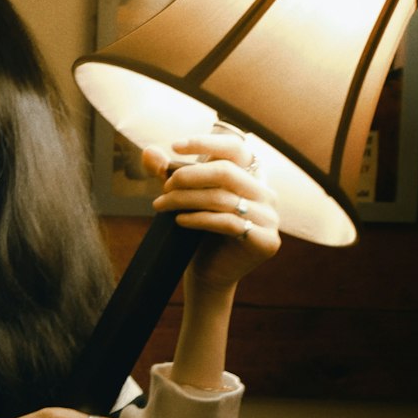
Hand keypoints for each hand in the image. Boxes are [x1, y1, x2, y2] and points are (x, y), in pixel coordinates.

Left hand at [145, 131, 280, 292]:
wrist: (209, 273)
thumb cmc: (199, 232)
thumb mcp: (183, 197)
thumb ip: (168, 173)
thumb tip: (148, 151)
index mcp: (251, 178)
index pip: (235, 148)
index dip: (207, 143)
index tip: (175, 147)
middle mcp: (266, 194)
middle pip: (227, 171)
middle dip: (189, 176)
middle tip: (164, 187)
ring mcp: (269, 218)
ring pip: (223, 198)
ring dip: (185, 199)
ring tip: (160, 205)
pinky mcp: (265, 241)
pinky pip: (228, 223)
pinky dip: (199, 219)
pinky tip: (179, 220)